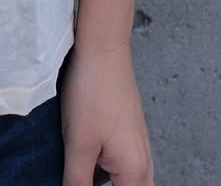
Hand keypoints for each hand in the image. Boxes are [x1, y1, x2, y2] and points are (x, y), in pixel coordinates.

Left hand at [60, 43, 154, 185]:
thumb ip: (77, 182)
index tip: (80, 183)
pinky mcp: (128, 131)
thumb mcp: (78, 144)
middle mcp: (143, 160)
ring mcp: (137, 144)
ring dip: (104, 181)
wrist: (103, 47)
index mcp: (135, 169)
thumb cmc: (93, 90)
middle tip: (82, 177)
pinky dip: (105, 168)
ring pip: (126, 180)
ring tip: (79, 168)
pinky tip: (84, 157)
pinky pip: (120, 162)